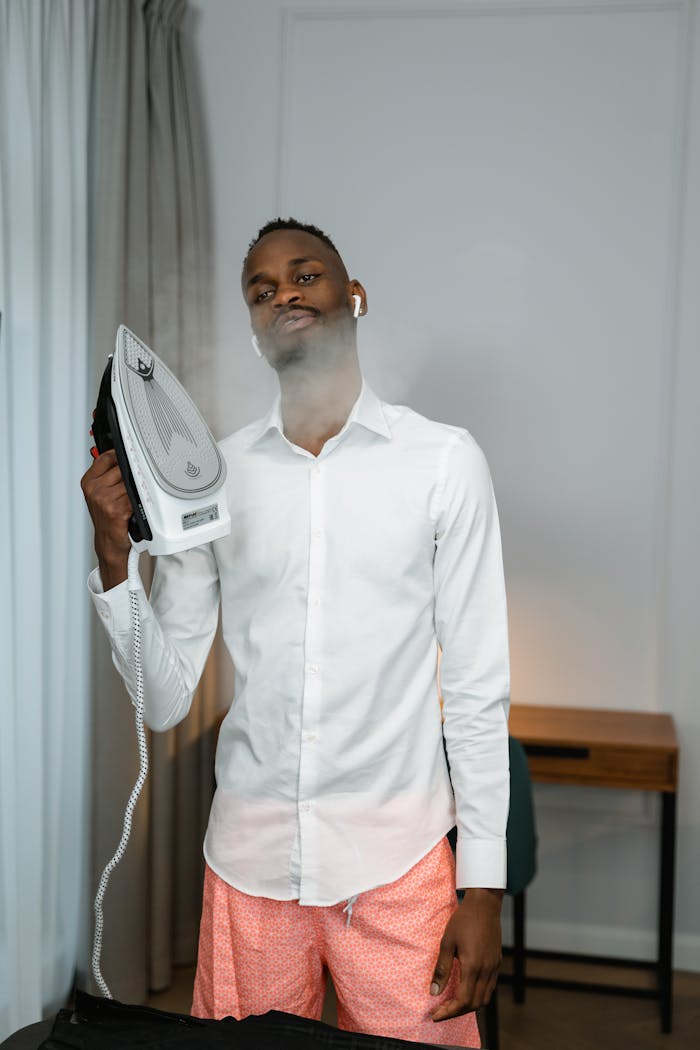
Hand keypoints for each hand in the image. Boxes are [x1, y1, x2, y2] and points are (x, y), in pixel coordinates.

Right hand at [80, 449, 131, 587]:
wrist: (109, 542)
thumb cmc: (107, 517)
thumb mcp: (100, 493)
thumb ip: (108, 474)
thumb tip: (125, 456)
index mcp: (89, 482)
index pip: (107, 457)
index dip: (121, 455)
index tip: (130, 457)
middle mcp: (94, 489)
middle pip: (122, 467)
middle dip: (132, 475)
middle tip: (135, 484)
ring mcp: (104, 499)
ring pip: (131, 482)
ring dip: (137, 489)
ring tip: (134, 498)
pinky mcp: (116, 510)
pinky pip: (135, 496)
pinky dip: (139, 500)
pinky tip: (136, 507)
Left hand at [430, 887, 502, 1021]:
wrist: (484, 904)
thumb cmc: (463, 920)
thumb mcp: (447, 942)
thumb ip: (441, 968)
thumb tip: (433, 992)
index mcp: (473, 966)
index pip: (462, 1001)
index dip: (448, 1012)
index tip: (435, 1015)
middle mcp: (486, 970)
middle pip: (474, 1004)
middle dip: (457, 1012)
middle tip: (441, 1010)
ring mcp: (494, 967)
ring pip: (484, 998)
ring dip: (468, 1005)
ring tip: (452, 1003)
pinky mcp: (497, 962)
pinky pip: (489, 987)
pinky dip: (478, 995)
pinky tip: (466, 989)